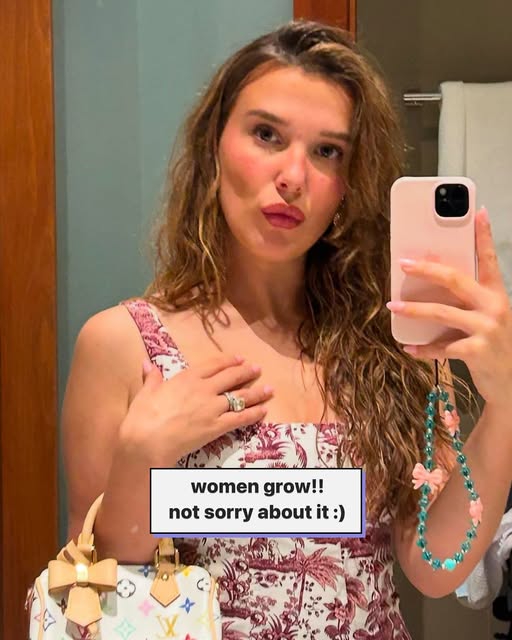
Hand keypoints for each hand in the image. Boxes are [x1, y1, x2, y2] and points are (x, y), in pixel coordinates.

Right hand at [118, 354, 271, 462]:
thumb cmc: (143, 416)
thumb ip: (151, 377)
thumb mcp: (146, 392)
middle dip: (246, 372)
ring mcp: (212, 408)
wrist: (148, 440)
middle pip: (231, 377)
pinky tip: (264, 410)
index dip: (228, 361)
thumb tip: (147, 363)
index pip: (213, 365)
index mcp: (187, 378)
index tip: (239, 358)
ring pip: (240, 397)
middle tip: (257, 369)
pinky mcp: (217, 426)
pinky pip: (240, 418)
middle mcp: (203, 389)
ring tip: (269, 389)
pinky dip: (254, 413)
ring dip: (257, 392)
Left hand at [386, 207, 511, 408]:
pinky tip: (409, 348)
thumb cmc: (495, 345)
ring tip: (393, 306)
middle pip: (455, 280)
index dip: (484, 235)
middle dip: (427, 270)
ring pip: (442, 312)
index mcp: (497, 294)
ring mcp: (487, 329)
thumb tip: (431, 288)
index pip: (490, 259)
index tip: (477, 212)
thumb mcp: (488, 318)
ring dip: (414, 309)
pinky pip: (442, 347)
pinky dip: (423, 348)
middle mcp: (494, 307)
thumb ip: (468, 302)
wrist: (511, 383)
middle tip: (403, 263)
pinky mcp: (477, 352)